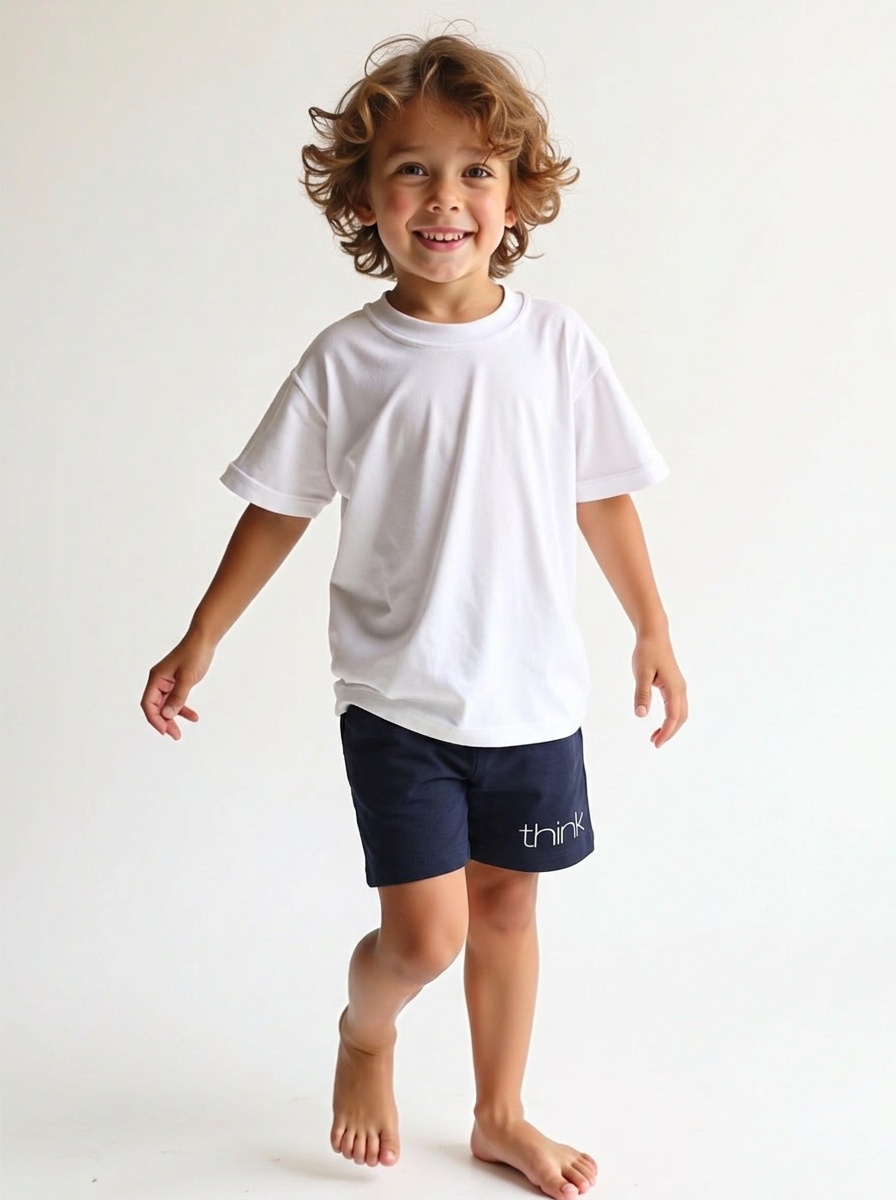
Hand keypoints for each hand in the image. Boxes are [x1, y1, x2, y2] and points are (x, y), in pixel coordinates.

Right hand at [141, 631, 214, 739]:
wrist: (204, 640)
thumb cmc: (194, 654)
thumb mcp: (187, 678)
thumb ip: (178, 697)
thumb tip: (167, 715)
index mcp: (156, 679)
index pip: (148, 704)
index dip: (154, 719)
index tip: (164, 730)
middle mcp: (159, 681)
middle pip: (156, 707)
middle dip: (164, 722)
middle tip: (175, 735)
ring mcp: (168, 682)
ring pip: (166, 706)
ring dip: (173, 718)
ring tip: (179, 733)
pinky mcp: (177, 682)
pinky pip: (176, 700)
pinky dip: (183, 709)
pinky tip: (193, 717)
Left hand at [632, 632, 687, 748]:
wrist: (654, 635)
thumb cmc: (647, 652)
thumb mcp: (641, 673)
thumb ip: (642, 694)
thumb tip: (641, 715)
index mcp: (674, 688)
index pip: (673, 717)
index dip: (666, 732)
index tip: (656, 743)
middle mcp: (680, 689)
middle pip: (681, 718)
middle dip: (670, 732)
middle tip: (655, 743)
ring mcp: (679, 686)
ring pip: (681, 713)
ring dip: (671, 726)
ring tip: (655, 736)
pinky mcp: (674, 684)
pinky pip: (677, 706)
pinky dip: (671, 717)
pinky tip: (660, 721)